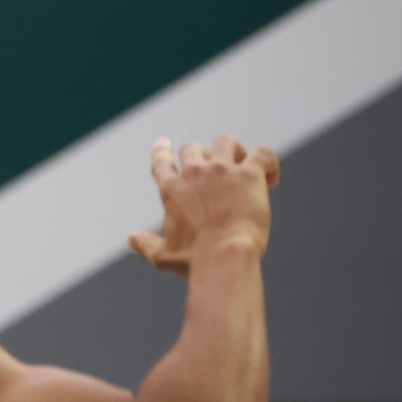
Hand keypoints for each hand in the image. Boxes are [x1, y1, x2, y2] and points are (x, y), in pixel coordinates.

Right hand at [127, 135, 279, 274]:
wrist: (225, 255)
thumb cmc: (195, 259)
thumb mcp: (163, 256)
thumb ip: (145, 245)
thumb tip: (131, 238)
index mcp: (171, 191)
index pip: (161, 162)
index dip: (162, 151)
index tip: (164, 144)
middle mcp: (193, 173)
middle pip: (192, 148)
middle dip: (203, 155)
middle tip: (217, 170)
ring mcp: (222, 170)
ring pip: (225, 142)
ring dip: (234, 151)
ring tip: (244, 166)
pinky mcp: (248, 173)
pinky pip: (261, 153)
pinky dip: (268, 162)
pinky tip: (271, 178)